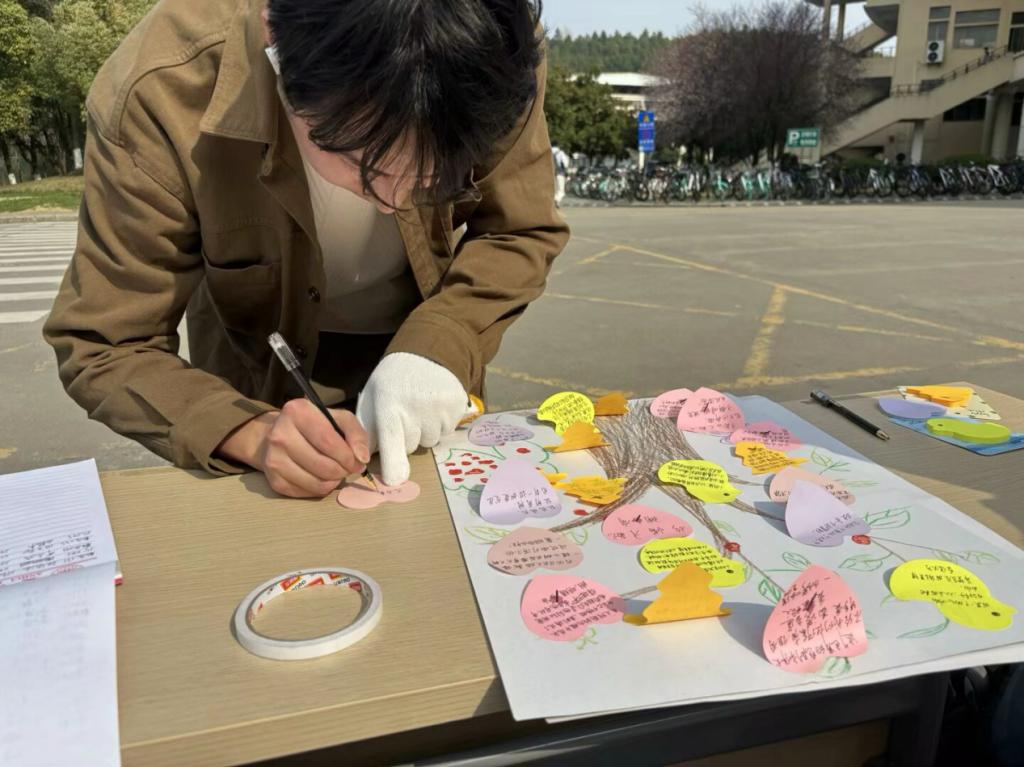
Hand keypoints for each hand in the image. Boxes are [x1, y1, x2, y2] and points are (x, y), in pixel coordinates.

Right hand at [218, 400, 370, 497]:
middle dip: (343, 471)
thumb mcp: (337, 418)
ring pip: (316, 483)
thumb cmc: (314, 425)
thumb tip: (362, 458)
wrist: (278, 435)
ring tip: (336, 472)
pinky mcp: (273, 480)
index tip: (357, 461)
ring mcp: (273, 459)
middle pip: (323, 466)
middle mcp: (280, 435)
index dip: (348, 456)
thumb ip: (355, 433)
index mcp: (297, 412)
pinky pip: (306, 493)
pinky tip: (321, 477)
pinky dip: (321, 489)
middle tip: (348, 468)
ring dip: (334, 482)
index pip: (328, 442)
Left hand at [356, 352, 468, 485]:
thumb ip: (367, 428)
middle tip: (405, 415)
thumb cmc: (393, 380)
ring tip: (420, 409)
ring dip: (424, 432)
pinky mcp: (457, 407)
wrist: (427, 353)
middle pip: (411, 446)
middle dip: (407, 438)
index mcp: (389, 404)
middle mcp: (416, 407)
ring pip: (430, 441)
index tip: (394, 480)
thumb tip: (364, 458)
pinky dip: (440, 424)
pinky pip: (446, 432)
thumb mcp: (373, 397)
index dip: (393, 464)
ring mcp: (439, 408)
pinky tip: (434, 406)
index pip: (392, 440)